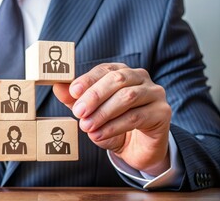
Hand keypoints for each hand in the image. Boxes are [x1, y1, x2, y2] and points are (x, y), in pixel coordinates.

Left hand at [53, 63, 171, 175]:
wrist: (136, 149)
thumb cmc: (112, 125)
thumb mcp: (90, 113)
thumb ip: (75, 100)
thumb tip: (57, 86)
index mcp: (121, 72)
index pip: (104, 70)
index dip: (88, 80)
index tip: (73, 92)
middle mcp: (140, 78)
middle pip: (117, 79)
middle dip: (95, 96)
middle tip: (78, 113)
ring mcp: (154, 93)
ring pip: (128, 97)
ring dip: (103, 113)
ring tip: (87, 127)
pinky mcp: (162, 112)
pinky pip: (137, 117)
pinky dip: (114, 126)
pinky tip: (99, 135)